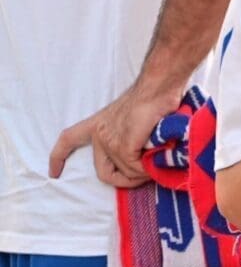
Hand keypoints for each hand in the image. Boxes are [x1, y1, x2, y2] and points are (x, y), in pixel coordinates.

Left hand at [48, 81, 180, 186]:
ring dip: (144, 173)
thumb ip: (129, 137)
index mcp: (99, 124)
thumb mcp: (132, 118)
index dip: (59, 158)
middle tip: (142, 178)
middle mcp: (100, 134)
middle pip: (103, 173)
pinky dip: (149, 168)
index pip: (69, 139)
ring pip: (126, 173)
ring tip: (159, 160)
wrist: (158, 85)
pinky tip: (158, 157)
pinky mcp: (124, 146)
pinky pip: (136, 169)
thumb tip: (141, 161)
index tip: (54, 173)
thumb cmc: (151, 97)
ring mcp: (111, 141)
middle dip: (122, 181)